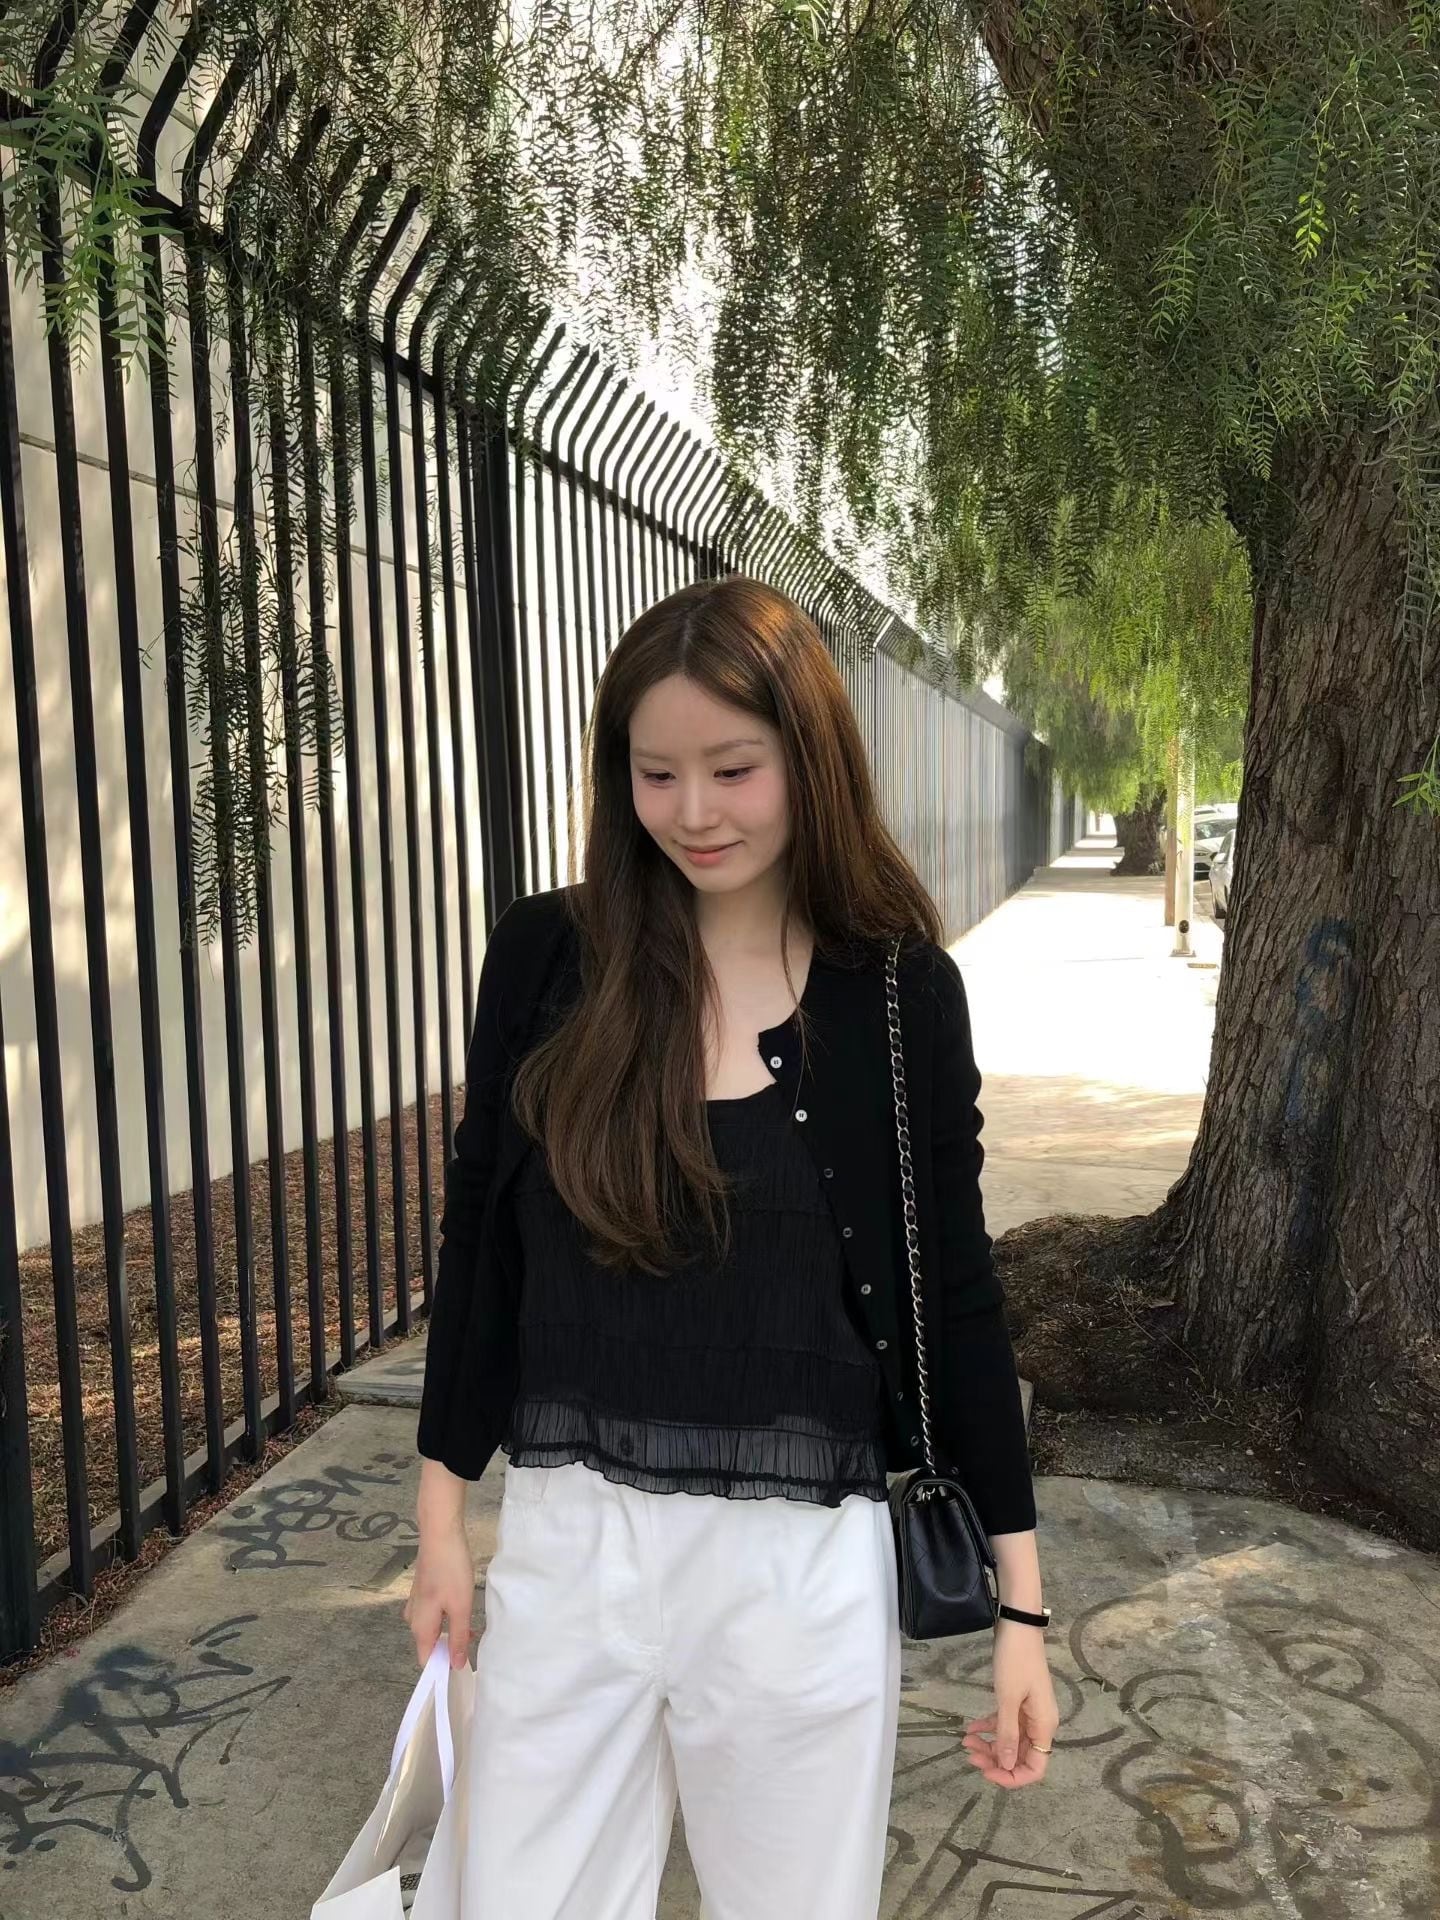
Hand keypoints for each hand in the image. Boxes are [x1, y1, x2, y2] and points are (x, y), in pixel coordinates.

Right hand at [403, 1521, 474, 1669]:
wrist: (440, 1534)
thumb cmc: (451, 1571)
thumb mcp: (460, 1608)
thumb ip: (458, 1638)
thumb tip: (456, 1666)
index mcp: (420, 1626)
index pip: (426, 1660)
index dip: (443, 1667)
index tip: (463, 1666)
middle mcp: (413, 1618)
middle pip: (429, 1644)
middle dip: (450, 1647)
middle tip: (473, 1639)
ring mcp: (416, 1603)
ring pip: (432, 1628)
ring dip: (450, 1631)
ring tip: (472, 1624)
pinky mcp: (422, 1591)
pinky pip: (433, 1614)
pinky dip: (447, 1617)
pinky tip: (461, 1607)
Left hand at [961, 1621, 1058, 1787]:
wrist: (1017, 1625)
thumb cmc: (1015, 1661)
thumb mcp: (1008, 1699)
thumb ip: (1007, 1734)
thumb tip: (1008, 1767)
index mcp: (1044, 1726)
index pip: (1035, 1768)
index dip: (1012, 1777)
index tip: (987, 1772)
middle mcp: (1040, 1724)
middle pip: (1020, 1756)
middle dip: (996, 1761)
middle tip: (970, 1755)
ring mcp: (1029, 1712)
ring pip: (1011, 1741)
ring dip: (989, 1745)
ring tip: (965, 1742)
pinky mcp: (1019, 1701)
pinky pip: (1005, 1723)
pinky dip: (988, 1727)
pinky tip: (970, 1728)